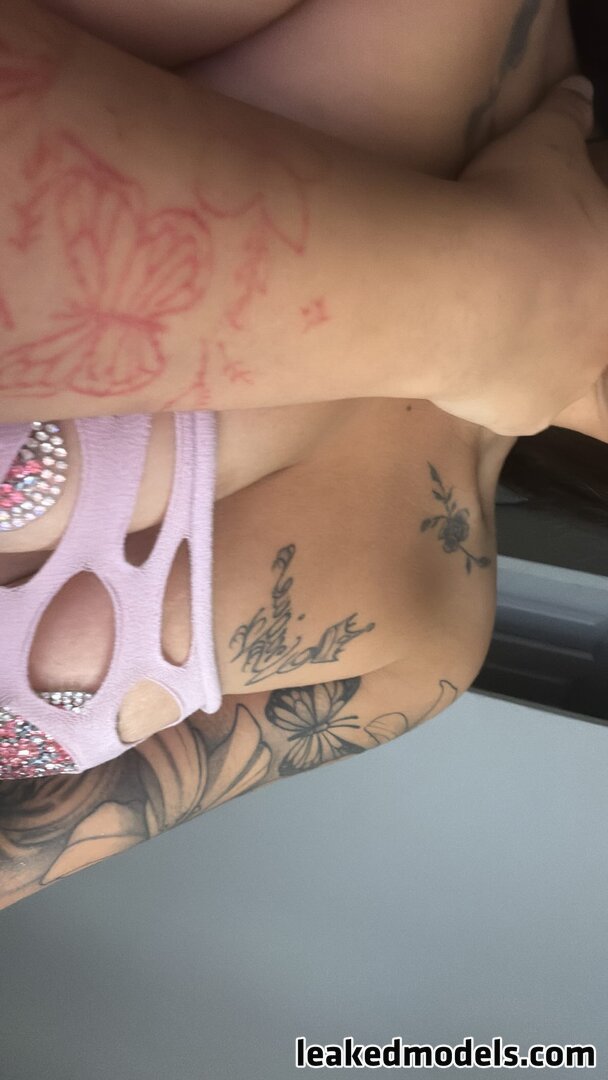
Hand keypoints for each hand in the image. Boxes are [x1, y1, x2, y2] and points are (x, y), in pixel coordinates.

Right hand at [432, 77, 607, 436]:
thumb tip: (579, 91)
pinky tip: (467, 374)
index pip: (606, 280)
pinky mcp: (522, 414)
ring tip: (502, 344)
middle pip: (599, 341)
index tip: (570, 270)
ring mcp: (567, 380)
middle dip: (576, 323)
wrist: (464, 285)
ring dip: (549, 369)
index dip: (593, 278)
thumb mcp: (546, 141)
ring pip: (574, 388)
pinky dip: (496, 396)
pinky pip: (516, 411)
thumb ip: (567, 118)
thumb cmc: (518, 205)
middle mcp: (603, 334)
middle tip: (541, 308)